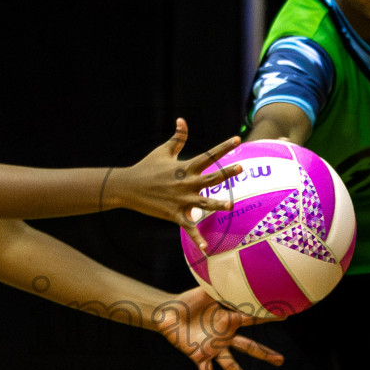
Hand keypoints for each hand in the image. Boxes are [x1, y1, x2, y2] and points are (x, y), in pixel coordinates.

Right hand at [109, 119, 242, 249]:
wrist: (128, 187)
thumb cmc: (146, 167)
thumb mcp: (163, 151)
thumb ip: (178, 138)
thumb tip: (183, 119)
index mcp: (185, 167)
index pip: (209, 156)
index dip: (224, 147)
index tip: (237, 140)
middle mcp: (186, 183)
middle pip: (211, 178)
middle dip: (226, 173)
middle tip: (241, 167)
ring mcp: (181, 200)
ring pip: (203, 204)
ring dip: (217, 205)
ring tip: (230, 206)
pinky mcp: (174, 215)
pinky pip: (189, 228)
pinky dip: (197, 239)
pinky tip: (206, 249)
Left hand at [152, 286, 283, 369]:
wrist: (167, 313)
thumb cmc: (187, 301)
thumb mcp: (206, 290)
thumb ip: (219, 284)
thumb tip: (231, 268)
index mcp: (228, 320)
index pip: (252, 319)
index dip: (269, 318)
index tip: (286, 316)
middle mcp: (224, 337)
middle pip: (249, 347)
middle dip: (265, 354)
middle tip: (281, 361)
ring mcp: (213, 349)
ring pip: (231, 366)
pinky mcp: (198, 356)